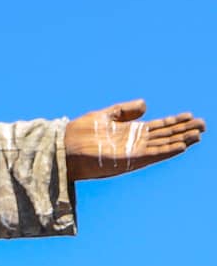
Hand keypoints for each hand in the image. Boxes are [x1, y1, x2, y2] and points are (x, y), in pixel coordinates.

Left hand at [65, 100, 202, 180]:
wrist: (62, 147)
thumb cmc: (79, 133)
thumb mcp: (105, 116)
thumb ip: (125, 111)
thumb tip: (146, 105)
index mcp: (129, 133)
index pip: (157, 127)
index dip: (174, 122)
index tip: (190, 116)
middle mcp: (133, 144)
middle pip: (164, 137)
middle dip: (183, 131)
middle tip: (203, 125)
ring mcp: (131, 153)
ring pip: (162, 146)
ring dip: (180, 141)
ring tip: (198, 135)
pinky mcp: (126, 160)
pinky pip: (151, 155)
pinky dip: (166, 151)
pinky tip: (181, 145)